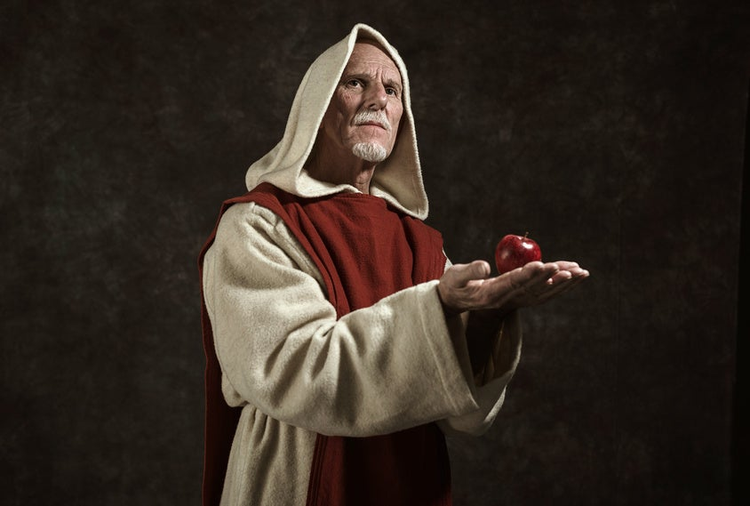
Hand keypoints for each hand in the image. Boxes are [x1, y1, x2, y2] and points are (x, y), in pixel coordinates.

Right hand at [437, 260, 588, 315]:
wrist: (458, 301)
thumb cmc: (454, 285)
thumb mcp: (455, 278)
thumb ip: (468, 271)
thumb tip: (484, 266)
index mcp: (491, 294)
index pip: (513, 283)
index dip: (529, 275)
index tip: (543, 265)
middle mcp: (506, 299)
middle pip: (533, 288)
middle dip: (552, 277)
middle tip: (570, 268)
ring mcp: (515, 300)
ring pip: (543, 292)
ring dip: (563, 282)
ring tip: (582, 272)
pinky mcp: (521, 297)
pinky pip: (544, 292)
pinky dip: (559, 284)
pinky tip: (573, 275)